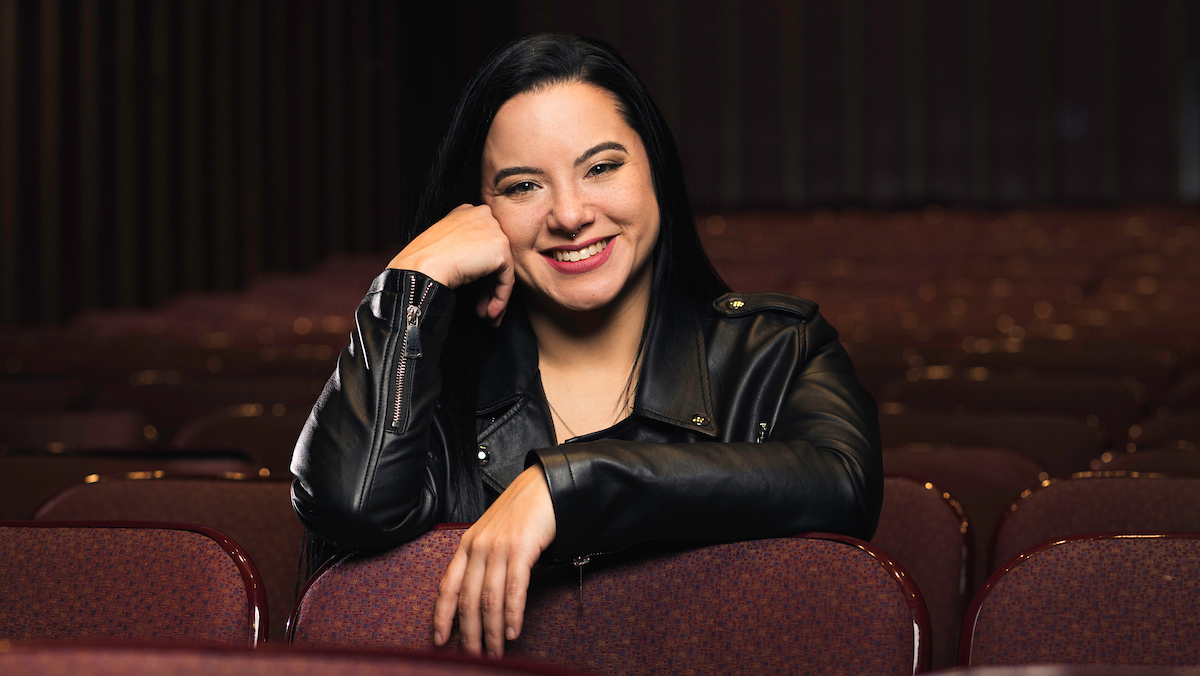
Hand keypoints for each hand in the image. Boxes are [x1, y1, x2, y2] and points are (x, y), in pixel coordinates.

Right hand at [388, 204, 514, 325]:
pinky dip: (501, 297)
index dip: (481, 269)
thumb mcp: (446, 243)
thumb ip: (466, 246)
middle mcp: (484, 216)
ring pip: (503, 269)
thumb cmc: (425, 260)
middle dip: (490, 285)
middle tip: (484, 306)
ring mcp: (494, 230)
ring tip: (487, 314)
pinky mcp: (501, 248)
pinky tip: (491, 311)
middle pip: (495, 256)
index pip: (483, 243)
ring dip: (496, 295)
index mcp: (468, 212)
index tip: (476, 289)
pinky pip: (507, 278)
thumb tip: (480, 267)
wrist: (421, 267)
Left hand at [432, 464, 556, 657]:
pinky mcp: (521, 548)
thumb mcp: (492, 534)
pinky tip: (513, 632)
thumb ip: (483, 560)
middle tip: (473, 658)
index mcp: (467, 545)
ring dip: (492, 632)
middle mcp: (478, 547)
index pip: (447, 588)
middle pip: (467, 601)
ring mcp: (498, 548)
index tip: (439, 641)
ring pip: (489, 600)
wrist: (544, 485)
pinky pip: (513, 589)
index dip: (442, 617)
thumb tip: (481, 598)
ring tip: (496, 652)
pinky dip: (513, 614)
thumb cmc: (521, 511)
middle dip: (469, 634)